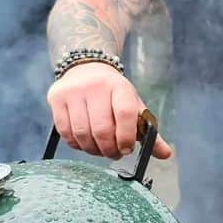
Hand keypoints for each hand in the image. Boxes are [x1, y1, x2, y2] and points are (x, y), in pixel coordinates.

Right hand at [47, 62, 171, 160]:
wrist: (86, 68)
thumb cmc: (114, 94)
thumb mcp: (133, 106)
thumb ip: (148, 131)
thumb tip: (166, 154)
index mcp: (120, 86)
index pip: (125, 114)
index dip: (126, 137)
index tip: (127, 149)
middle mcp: (95, 86)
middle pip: (102, 129)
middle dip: (109, 149)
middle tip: (114, 154)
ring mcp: (73, 91)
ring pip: (82, 133)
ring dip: (92, 150)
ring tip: (100, 150)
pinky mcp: (56, 98)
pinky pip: (65, 132)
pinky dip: (77, 144)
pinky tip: (85, 143)